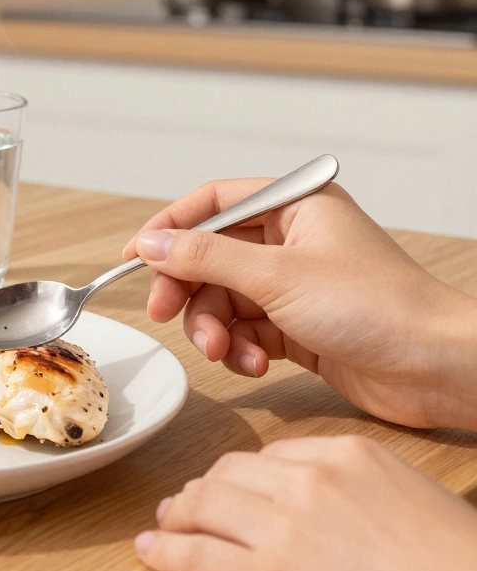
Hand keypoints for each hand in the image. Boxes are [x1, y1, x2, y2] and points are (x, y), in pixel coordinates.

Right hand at [121, 179, 476, 430]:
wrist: (435, 367)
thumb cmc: (378, 308)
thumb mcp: (276, 276)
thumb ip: (205, 258)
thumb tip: (151, 244)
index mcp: (296, 206)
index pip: (214, 203)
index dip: (170, 227)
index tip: (135, 255)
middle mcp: (293, 240)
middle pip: (210, 257)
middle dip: (188, 290)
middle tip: (165, 313)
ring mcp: (295, 285)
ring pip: (223, 299)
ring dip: (214, 328)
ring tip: (224, 351)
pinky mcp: (298, 327)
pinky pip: (245, 331)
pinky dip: (240, 349)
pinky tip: (254, 364)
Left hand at [135, 435, 476, 570]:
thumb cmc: (448, 558)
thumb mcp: (401, 494)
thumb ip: (348, 483)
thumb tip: (295, 493)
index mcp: (347, 455)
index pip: (271, 454)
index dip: (242, 477)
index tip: (230, 490)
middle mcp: (311, 484)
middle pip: (228, 473)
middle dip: (199, 491)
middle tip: (182, 507)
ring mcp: (288, 529)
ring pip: (204, 505)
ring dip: (175, 517)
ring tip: (163, 529)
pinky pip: (200, 556)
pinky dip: (168, 552)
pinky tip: (154, 552)